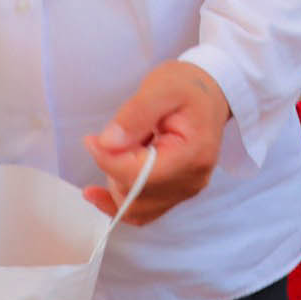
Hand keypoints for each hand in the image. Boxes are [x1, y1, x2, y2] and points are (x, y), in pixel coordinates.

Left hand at [83, 60, 230, 223]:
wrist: (208, 95)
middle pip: (136, 193)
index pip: (141, 175)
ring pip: (135, 208)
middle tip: (114, 134)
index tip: (92, 140)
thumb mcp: (161, 87)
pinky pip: (141, 212)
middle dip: (114, 167)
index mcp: (193, 154)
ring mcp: (184, 191)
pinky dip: (117, 203)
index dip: (109, 161)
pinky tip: (97, 192)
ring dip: (115, 183)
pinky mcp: (174, 194)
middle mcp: (192, 181)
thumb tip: (106, 144)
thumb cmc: (187, 87)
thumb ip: (135, 114)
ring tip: (120, 149)